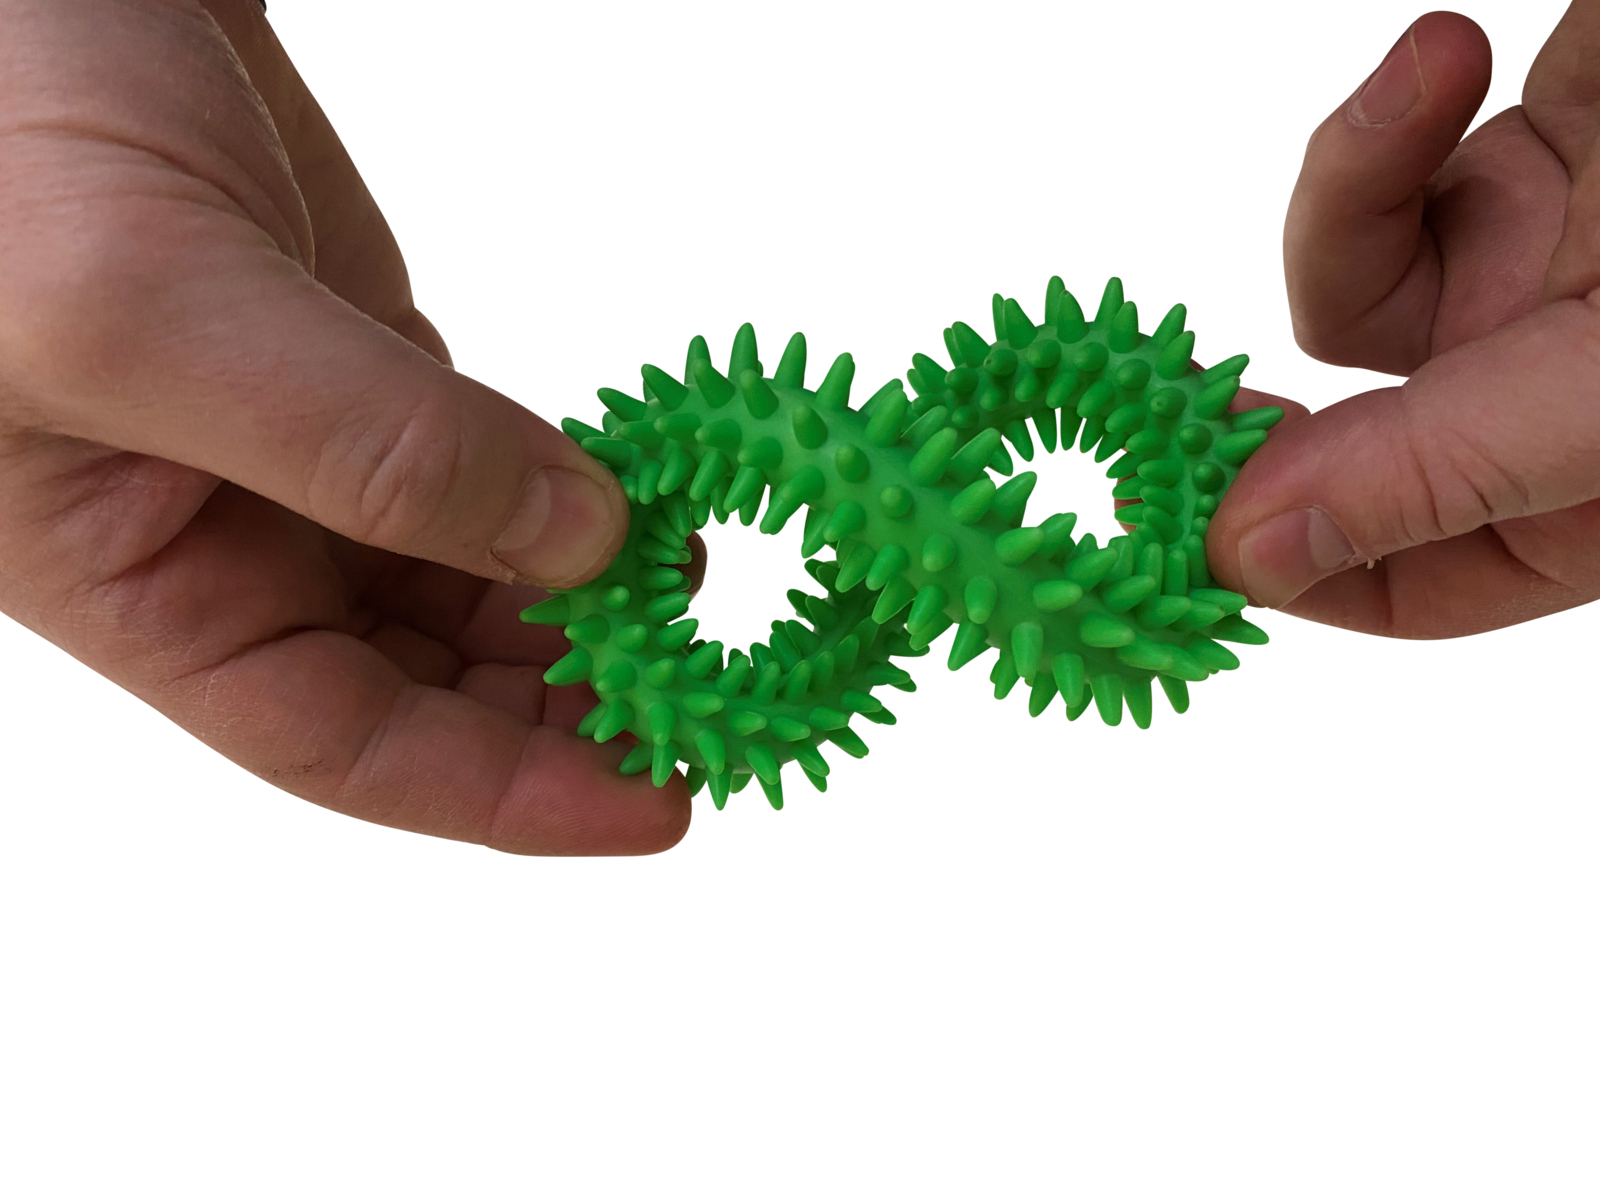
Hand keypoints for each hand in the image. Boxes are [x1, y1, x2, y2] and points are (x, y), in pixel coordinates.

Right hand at [0, 0, 691, 853]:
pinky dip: (570, 495)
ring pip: (467, 578)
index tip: (662, 808)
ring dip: (584, 605)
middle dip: (566, 706)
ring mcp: (307, 445)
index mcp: (144, 582)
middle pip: (426, 680)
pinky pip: (488, 466)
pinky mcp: (361, 356)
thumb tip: (575, 545)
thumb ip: (365, 445)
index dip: (510, 794)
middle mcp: (229, 535)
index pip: (348, 745)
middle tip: (711, 705)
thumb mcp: (146, 311)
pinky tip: (649, 504)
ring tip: (698, 605)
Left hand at [1209, 5, 1599, 636]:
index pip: (1410, 585)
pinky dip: (1389, 123)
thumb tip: (1249, 563)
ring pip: (1351, 296)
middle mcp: (1561, 402)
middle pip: (1351, 448)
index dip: (1291, 566)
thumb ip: (1444, 469)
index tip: (1182, 519)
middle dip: (1262, 405)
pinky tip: (1448, 50)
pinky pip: (1395, 174)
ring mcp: (1546, 277)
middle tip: (1187, 381)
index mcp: (1598, 497)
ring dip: (1347, 196)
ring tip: (1429, 77)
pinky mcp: (1537, 156)